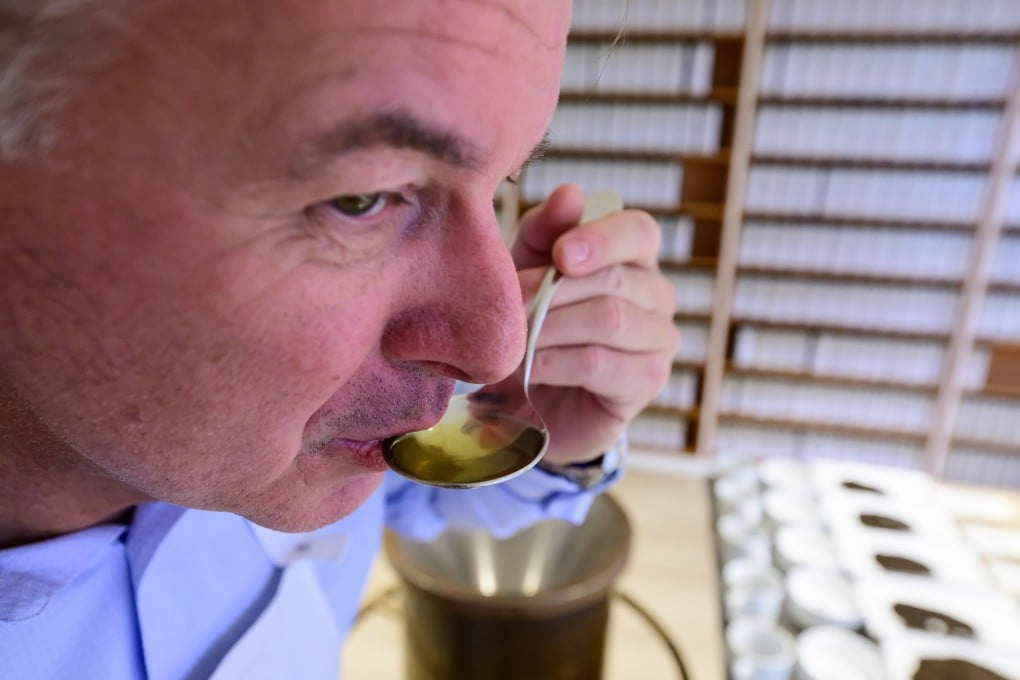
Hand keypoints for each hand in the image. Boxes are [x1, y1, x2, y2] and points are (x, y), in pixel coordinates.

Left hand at [512, 184, 680, 464]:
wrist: (532, 398)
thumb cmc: (535, 321)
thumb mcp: (528, 268)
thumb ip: (545, 230)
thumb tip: (571, 193)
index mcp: (634, 257)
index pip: (639, 232)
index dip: (601, 238)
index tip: (559, 255)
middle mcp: (657, 295)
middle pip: (615, 280)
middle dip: (554, 291)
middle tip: (511, 303)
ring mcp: (658, 340)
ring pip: (610, 321)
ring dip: (552, 327)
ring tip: (517, 337)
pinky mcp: (647, 381)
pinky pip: (601, 363)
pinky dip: (557, 361)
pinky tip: (532, 366)